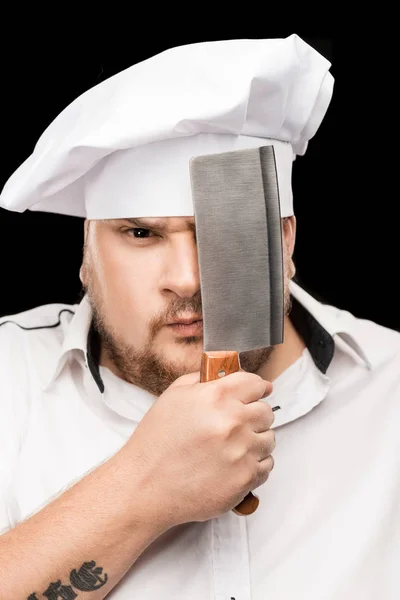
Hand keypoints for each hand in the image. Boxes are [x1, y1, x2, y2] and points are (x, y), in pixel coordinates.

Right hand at [125, 370, 275, 525]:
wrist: (145, 486)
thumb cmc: (156, 443)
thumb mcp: (174, 396)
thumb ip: (203, 380)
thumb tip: (229, 374)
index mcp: (216, 397)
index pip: (256, 383)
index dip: (255, 388)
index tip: (256, 393)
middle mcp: (233, 421)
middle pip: (266, 411)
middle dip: (254, 415)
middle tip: (236, 424)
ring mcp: (241, 451)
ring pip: (269, 439)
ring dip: (255, 440)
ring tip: (232, 447)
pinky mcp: (245, 478)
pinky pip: (267, 466)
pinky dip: (255, 464)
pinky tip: (234, 464)